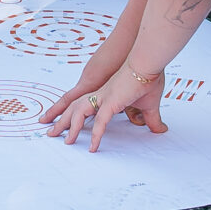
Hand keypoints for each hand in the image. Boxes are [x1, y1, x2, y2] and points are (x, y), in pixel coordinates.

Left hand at [46, 63, 166, 150]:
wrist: (150, 62)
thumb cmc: (149, 78)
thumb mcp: (149, 105)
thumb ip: (150, 118)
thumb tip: (160, 129)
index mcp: (105, 93)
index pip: (83, 104)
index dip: (72, 113)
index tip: (63, 123)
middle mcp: (100, 94)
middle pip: (74, 108)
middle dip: (61, 120)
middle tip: (50, 132)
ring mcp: (104, 97)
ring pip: (80, 113)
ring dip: (70, 128)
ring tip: (65, 142)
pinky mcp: (112, 102)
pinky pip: (101, 122)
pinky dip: (96, 135)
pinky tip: (93, 147)